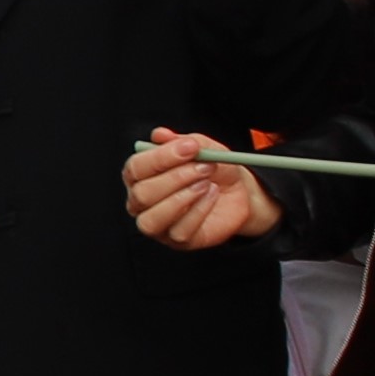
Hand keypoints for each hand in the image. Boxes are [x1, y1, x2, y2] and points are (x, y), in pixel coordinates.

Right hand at [122, 128, 282, 249]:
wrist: (238, 192)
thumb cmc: (213, 170)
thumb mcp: (203, 148)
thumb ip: (182, 140)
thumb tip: (160, 135)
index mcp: (140, 175)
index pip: (136, 168)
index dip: (161, 157)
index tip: (190, 147)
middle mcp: (141, 201)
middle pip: (142, 194)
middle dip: (177, 178)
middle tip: (204, 166)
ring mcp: (157, 223)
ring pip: (153, 218)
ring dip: (183, 197)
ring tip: (206, 183)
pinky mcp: (176, 240)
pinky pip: (179, 231)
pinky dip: (199, 210)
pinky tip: (211, 196)